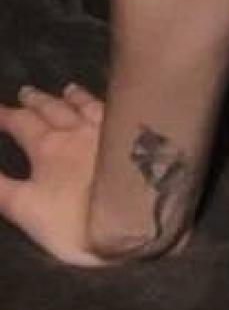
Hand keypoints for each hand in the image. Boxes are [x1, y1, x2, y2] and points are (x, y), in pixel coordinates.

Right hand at [0, 81, 115, 265]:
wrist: (132, 219)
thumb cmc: (74, 220)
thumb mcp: (25, 208)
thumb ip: (0, 188)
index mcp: (48, 147)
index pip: (21, 123)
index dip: (6, 116)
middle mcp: (77, 130)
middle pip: (53, 109)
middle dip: (36, 101)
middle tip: (25, 91)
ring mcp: (108, 130)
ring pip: (86, 106)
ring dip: (72, 97)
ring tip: (67, 88)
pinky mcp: (135, 135)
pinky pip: (115, 112)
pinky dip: (105, 104)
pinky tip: (109, 102)